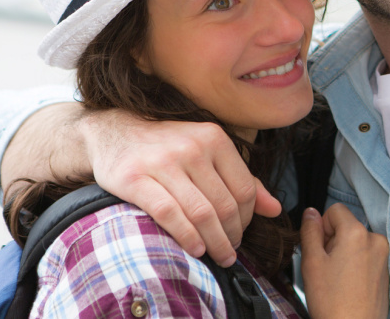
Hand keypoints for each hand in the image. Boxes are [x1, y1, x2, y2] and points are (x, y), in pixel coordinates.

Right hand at [79, 109, 281, 264]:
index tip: (241, 233)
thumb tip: (275, 209)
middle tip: (230, 251)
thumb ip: (242, 178)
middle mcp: (192, 147)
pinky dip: (186, 236)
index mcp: (214, 138)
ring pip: (201, 212)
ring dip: (214, 241)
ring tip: (217, 255)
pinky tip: (194, 248)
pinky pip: (169, 214)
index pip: (245, 188)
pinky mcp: (135, 179)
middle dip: (232, 235)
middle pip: (225, 204)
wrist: (115, 133)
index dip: (248, 218)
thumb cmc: (167, 146)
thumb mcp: (208, 151)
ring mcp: (163, 162)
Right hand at [301, 204, 389, 318]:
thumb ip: (310, 232)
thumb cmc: (332, 303)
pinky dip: (355, 264)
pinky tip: (348, 284)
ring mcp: (383, 255)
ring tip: (337, 279)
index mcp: (357, 233)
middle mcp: (375, 239)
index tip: (320, 248)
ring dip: (344, 253)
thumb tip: (311, 213)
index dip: (322, 227)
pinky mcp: (386, 269)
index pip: (335, 210)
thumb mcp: (312, 263)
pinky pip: (366, 255)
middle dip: (333, 241)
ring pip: (355, 241)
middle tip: (326, 268)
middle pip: (346, 226)